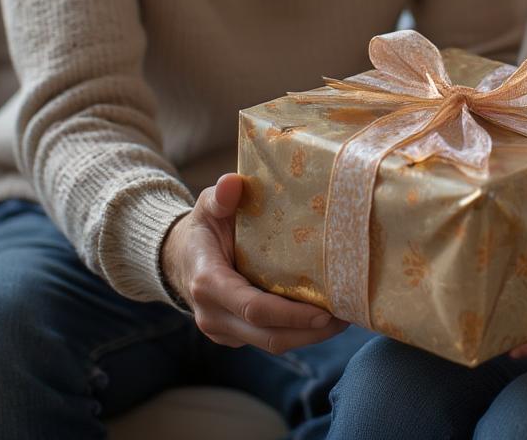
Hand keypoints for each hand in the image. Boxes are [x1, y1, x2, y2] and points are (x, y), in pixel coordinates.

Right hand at [161, 172, 348, 352]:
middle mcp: (213, 314)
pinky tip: (323, 316)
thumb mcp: (207, 206)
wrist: (180, 256)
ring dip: (309, 336)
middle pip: (268, 336)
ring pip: (270, 343)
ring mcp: (223, 330)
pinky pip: (267, 339)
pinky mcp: (234, 335)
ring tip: (343, 318)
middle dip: (309, 331)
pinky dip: (295, 332)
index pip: (252, 308)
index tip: (323, 312)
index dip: (289, 314)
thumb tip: (233, 182)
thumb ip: (221, 196)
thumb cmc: (202, 227)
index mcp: (208, 283)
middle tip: (347, 315)